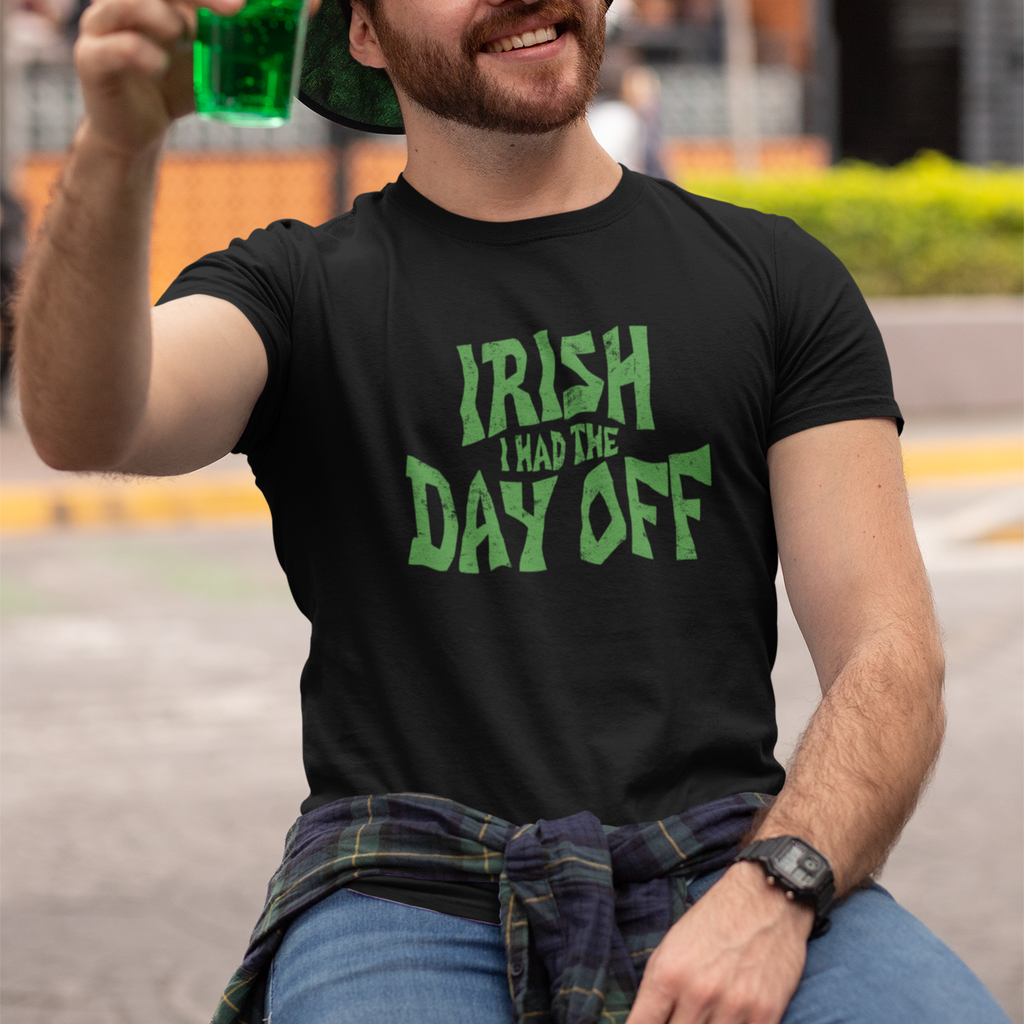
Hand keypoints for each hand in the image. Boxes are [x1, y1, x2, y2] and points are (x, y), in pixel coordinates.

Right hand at [74, 0, 244, 154]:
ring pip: (125, 4)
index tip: (244, 4)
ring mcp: (100, 29)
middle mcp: (119, 4)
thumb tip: (280, 19)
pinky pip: (114, 47)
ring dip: (162, 15)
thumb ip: (231, 38)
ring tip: (184, 35)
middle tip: (234, 10)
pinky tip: (158, 65)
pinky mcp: (91, 60)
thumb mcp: (207, 60)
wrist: (139, 131)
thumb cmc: (172, 86)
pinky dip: (140, 53)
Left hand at [625, 862, 812, 1023]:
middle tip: (681, 1016)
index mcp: (668, 974)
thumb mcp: (671, 947)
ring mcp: (733, 1007)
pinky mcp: (765, 1015)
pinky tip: (728, 1020)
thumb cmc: (714, 920)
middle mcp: (698, 993)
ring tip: (704, 1017)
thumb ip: (656, 992)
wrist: (767, 898)